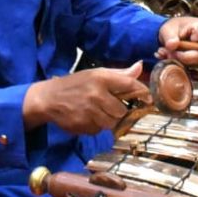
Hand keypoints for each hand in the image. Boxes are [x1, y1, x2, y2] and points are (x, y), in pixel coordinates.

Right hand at [22, 61, 148, 133]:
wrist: (48, 99)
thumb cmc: (75, 84)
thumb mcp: (95, 74)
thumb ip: (119, 74)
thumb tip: (140, 66)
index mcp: (101, 78)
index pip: (129, 85)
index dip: (142, 93)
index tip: (149, 99)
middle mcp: (96, 94)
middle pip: (122, 110)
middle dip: (121, 111)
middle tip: (114, 108)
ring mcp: (89, 111)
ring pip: (112, 123)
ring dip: (109, 120)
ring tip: (99, 112)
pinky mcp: (83, 125)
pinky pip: (98, 130)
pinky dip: (97, 127)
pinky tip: (88, 118)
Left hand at [157, 16, 197, 66]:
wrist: (171, 34)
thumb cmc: (173, 27)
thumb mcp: (168, 29)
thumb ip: (169, 36)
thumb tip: (172, 45)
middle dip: (183, 55)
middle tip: (168, 51)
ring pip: (195, 60)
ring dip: (179, 58)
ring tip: (166, 51)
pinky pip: (190, 64)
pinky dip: (178, 61)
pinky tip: (169, 55)